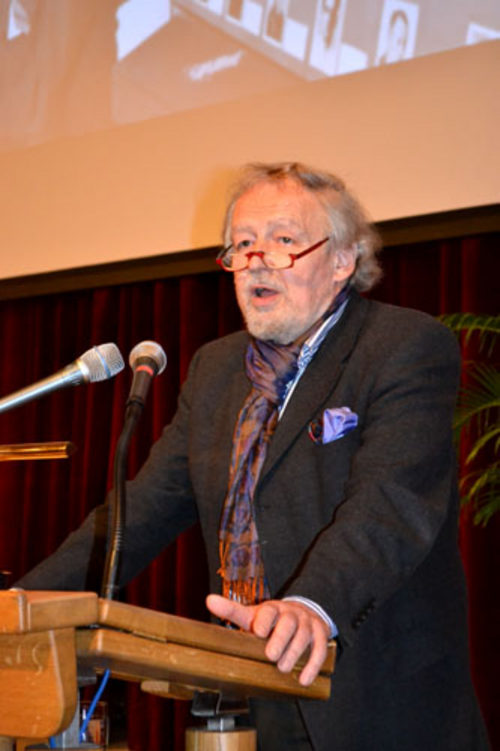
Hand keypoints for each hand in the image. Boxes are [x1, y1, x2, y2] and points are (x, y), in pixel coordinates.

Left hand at [206, 594, 329, 685]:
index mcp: (273, 609)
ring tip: (283, 668)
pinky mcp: (320, 634)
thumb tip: (208, 600)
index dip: (264, 620)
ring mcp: (307, 623)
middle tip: (271, 655)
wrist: (302, 613)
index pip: (269, 611)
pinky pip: (320, 649)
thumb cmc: (272, 620)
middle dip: (280, 639)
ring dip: (294, 653)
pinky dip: (313, 665)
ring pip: (304, 636)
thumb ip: (232, 611)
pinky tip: (304, 680)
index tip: (257, 631)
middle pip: (288, 623)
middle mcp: (291, 613)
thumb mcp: (253, 615)